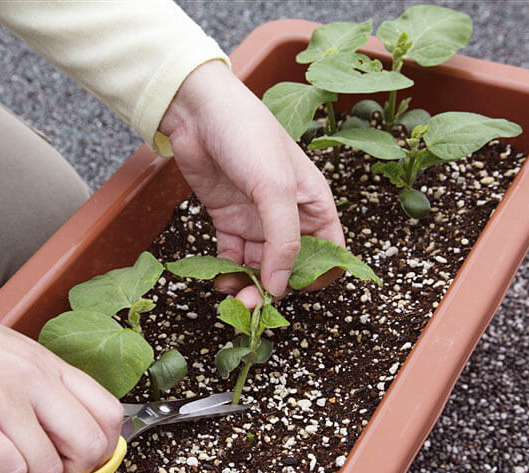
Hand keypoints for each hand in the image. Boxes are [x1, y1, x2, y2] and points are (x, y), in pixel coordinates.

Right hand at [0, 264, 122, 472]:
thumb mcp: (13, 352)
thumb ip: (43, 384)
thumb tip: (64, 427)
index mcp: (49, 363)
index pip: (110, 413)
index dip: (102, 447)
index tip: (78, 457)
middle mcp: (36, 381)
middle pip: (93, 447)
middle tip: (45, 470)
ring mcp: (5, 401)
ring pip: (50, 469)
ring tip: (6, 464)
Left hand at [160, 60, 344, 306]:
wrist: (199, 112)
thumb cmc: (248, 138)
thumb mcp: (275, 189)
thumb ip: (283, 240)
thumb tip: (280, 287)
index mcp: (314, 204)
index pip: (329, 252)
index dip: (319, 276)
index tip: (299, 292)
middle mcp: (288, 215)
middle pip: (290, 265)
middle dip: (275, 287)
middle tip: (254, 304)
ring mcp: (256, 218)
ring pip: (259, 265)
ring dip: (248, 284)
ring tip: (232, 295)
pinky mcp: (228, 219)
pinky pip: (232, 256)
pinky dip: (226, 270)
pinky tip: (218, 279)